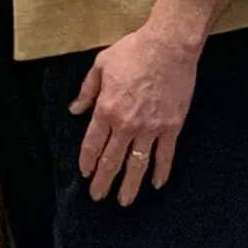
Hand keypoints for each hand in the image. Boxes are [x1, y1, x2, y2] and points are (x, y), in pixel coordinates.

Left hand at [71, 19, 201, 205]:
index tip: (86, 173)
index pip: (92, 145)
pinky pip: (165, 155)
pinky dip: (161, 171)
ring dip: (129, 185)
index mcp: (106, 109)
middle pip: (112, 160)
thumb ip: (87, 91)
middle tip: (97, 196)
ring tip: (124, 201)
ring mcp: (151, 128)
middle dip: (103, 181)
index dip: (87, 162)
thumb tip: (75, 110)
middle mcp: (127, 124)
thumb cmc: (134, 51)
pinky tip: (156, 184)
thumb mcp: (101, 65)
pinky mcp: (172, 126)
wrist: (169, 45)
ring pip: (137, 165)